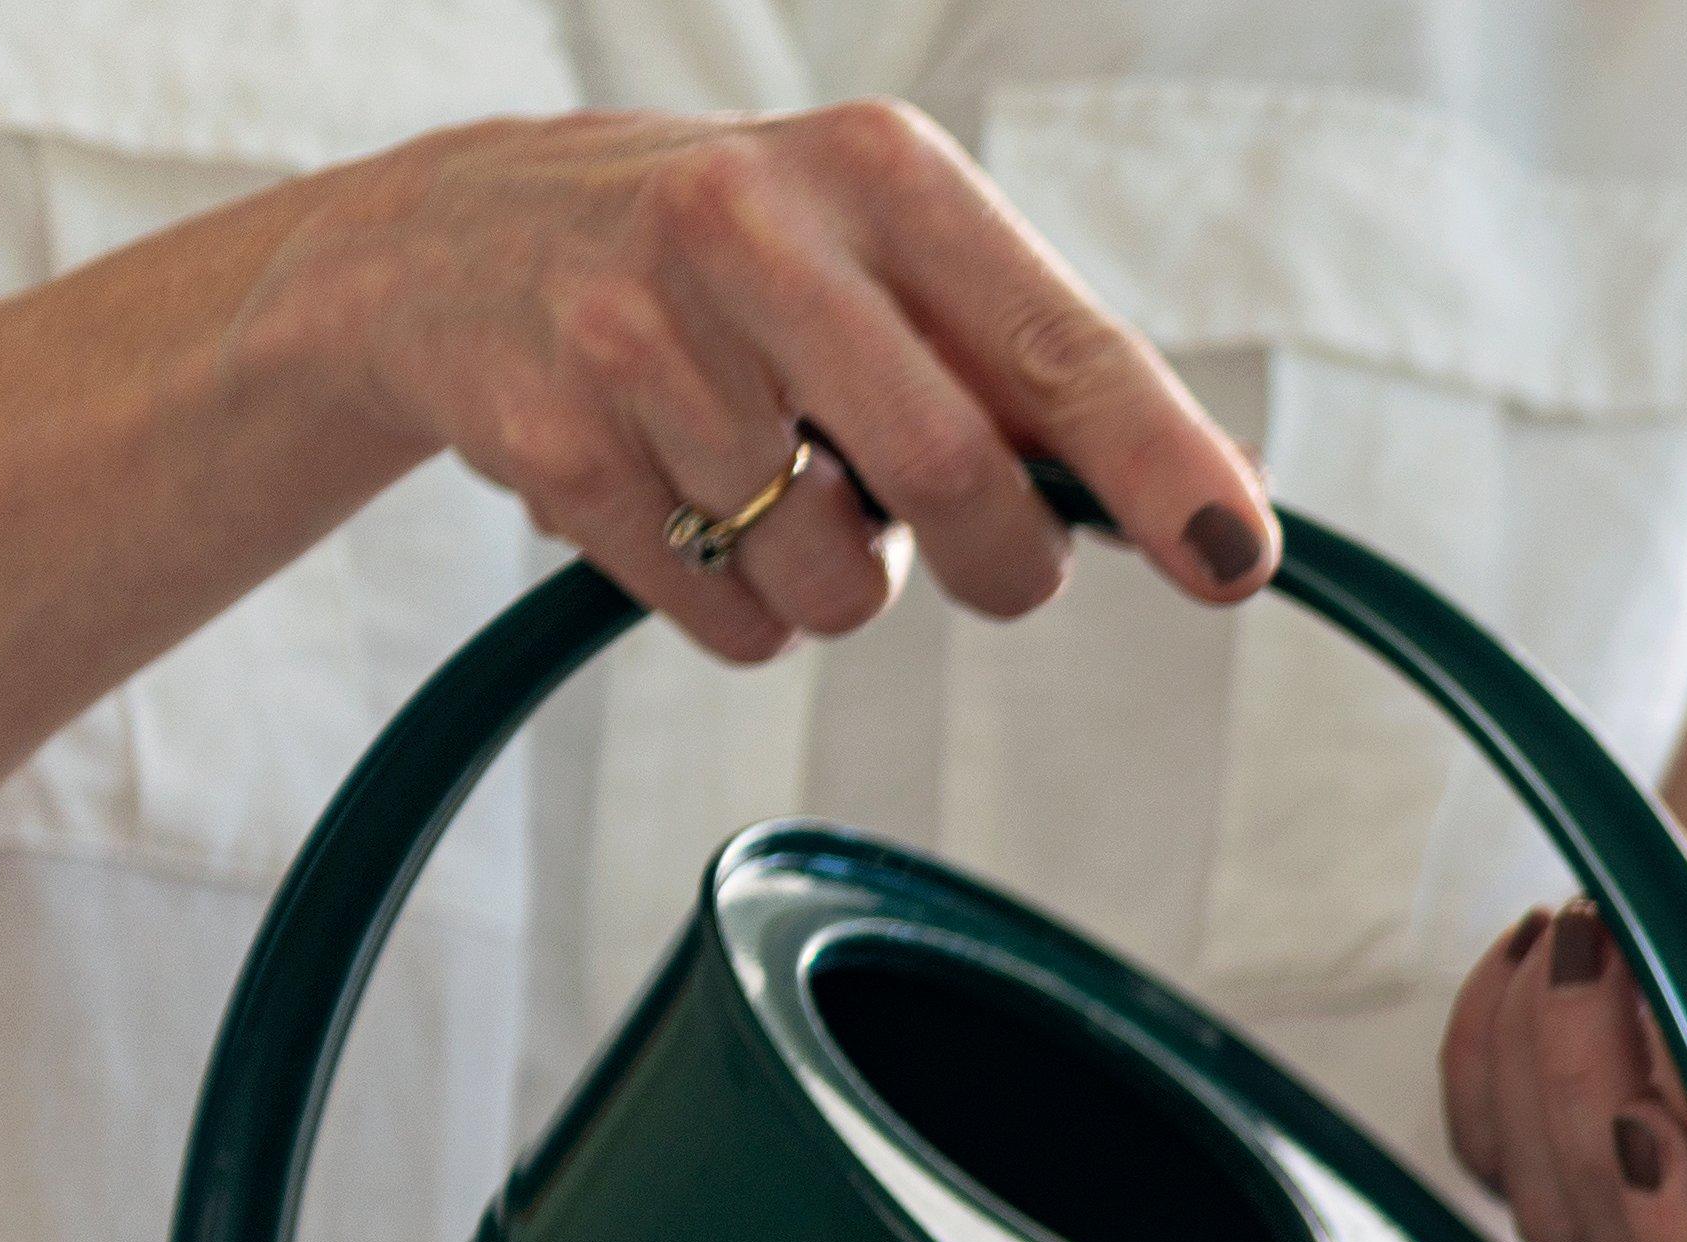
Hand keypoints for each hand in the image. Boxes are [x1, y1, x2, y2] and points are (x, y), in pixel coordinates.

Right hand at [262, 104, 1272, 660]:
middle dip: (1000, 565)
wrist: (450, 243)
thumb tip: (1226, 504)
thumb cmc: (735, 267)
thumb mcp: (885, 255)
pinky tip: (686, 501)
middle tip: (991, 566)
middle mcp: (750, 228)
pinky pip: (732, 620)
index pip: (1056, 343)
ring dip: (846, 581)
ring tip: (776, 481)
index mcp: (879, 175)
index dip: (1159, 464)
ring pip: (836, 578)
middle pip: (951, 474)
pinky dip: (746, 607)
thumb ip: (1037, 372)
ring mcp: (636, 335)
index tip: (1235, 558)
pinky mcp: (554, 442)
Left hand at [1440, 806, 1686, 1241]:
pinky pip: (1489, 1148)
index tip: (1652, 1110)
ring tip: (1581, 928)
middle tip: (1600, 938)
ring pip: (1551, 1210)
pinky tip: (1531, 953)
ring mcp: (1665, 1214)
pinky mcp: (1574, 1167)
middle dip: (1586, 1095)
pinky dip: (1482, 1046)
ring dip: (1533, 1057)